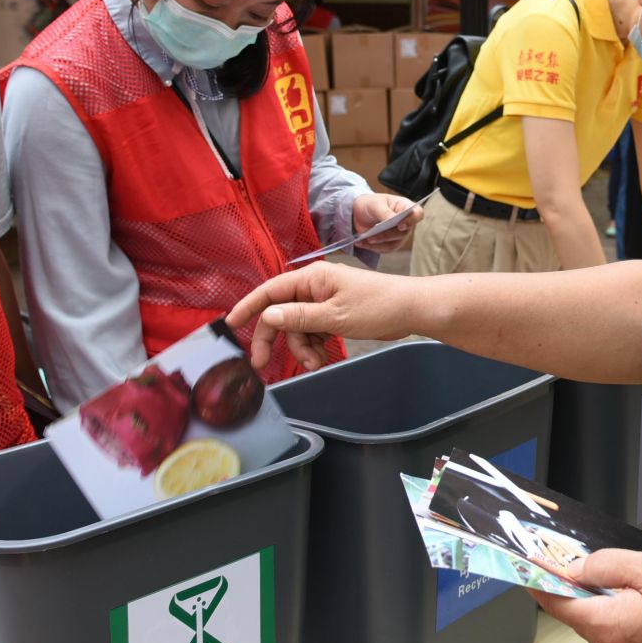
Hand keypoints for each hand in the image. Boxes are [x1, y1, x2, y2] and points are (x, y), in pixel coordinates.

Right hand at [228, 262, 417, 371]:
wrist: (410, 310)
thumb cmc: (378, 306)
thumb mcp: (335, 316)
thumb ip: (299, 318)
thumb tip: (268, 316)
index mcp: (311, 279)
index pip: (269, 291)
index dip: (248, 307)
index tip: (231, 325)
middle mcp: (314, 288)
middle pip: (280, 314)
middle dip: (274, 339)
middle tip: (262, 364)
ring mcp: (323, 302)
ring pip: (297, 328)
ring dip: (300, 347)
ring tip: (315, 363)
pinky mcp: (333, 315)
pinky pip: (312, 332)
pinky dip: (314, 346)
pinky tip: (322, 357)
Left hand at [351, 192, 422, 251]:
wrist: (359, 213)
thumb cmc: (371, 204)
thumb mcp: (376, 204)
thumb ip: (385, 212)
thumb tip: (393, 220)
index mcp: (406, 207)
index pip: (417, 214)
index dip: (411, 221)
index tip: (400, 225)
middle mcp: (406, 223)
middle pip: (403, 233)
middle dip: (387, 235)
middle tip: (371, 236)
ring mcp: (400, 235)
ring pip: (394, 244)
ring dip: (378, 243)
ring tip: (364, 240)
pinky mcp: (391, 244)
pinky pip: (384, 249)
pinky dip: (372, 247)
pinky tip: (361, 243)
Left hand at [531, 550, 641, 642]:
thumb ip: (605, 566)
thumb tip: (574, 569)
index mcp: (609, 630)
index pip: (557, 606)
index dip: (540, 582)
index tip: (527, 565)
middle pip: (580, 616)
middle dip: (576, 585)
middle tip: (577, 554)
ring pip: (604, 624)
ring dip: (603, 598)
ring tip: (621, 569)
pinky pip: (624, 634)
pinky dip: (623, 612)